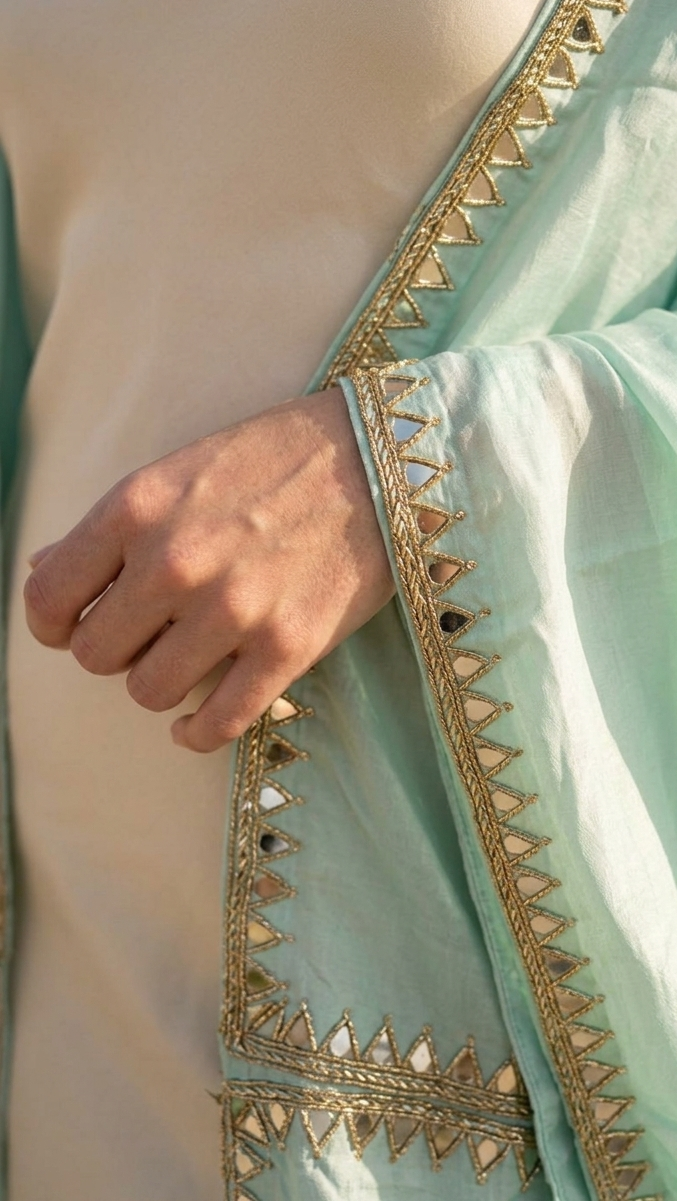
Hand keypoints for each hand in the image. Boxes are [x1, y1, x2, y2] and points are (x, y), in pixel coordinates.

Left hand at [24, 388, 393, 750]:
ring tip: (185, 660)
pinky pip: (216, 724)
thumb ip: (111, 527)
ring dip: (160, 684)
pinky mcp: (286, 648)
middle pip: (96, 656)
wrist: (375, 459)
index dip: (53, 625)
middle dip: (116, 651)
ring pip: (149, 693)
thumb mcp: (177, 471)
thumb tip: (43, 569)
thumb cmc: (272, 460)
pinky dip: (196, 733)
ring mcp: (232, 609)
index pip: (48, 599)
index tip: (73, 628)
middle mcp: (176, 562)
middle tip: (147, 634)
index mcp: (135, 509)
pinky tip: (195, 723)